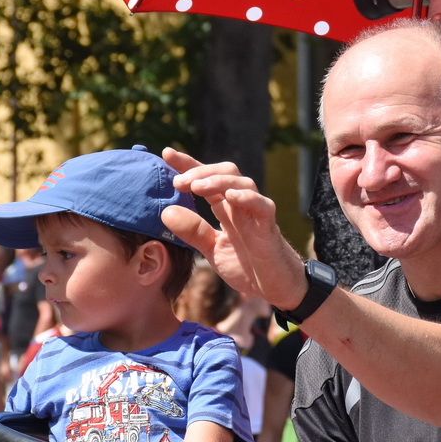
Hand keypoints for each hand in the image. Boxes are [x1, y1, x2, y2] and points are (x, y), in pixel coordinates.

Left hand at [161, 149, 307, 309]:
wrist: (275, 288)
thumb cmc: (247, 266)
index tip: (167, 154)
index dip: (188, 164)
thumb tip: (165, 212)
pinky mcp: (269, 227)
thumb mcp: (212, 249)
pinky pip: (262, 205)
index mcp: (226, 209)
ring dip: (218, 181)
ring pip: (243, 183)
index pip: (207, 179)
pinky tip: (231, 196)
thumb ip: (192, 231)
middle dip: (200, 171)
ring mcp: (256, 214)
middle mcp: (241, 206)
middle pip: (225, 172)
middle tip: (178, 182)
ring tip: (197, 187)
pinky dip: (247, 198)